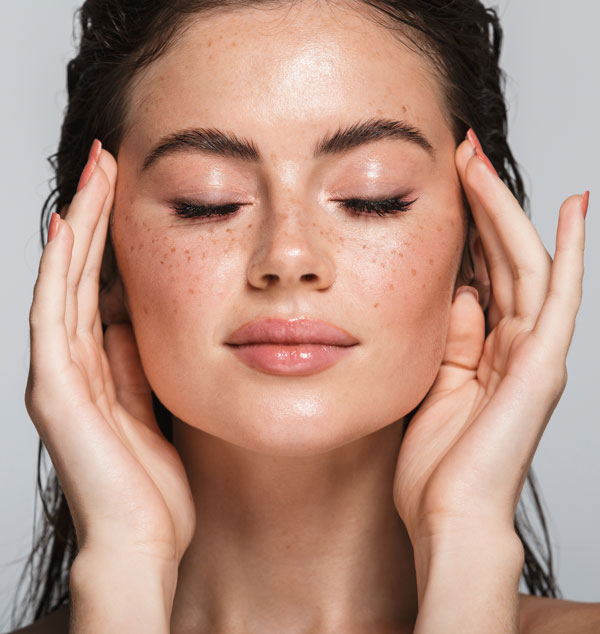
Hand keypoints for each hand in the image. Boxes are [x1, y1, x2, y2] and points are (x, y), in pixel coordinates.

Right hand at [25, 143, 195, 567]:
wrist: (142, 541)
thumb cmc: (152, 484)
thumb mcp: (150, 407)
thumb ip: (132, 365)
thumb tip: (130, 320)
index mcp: (95, 369)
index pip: (97, 288)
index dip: (106, 239)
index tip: (122, 191)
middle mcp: (69, 365)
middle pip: (78, 275)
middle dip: (90, 216)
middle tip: (104, 161)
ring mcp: (58, 376)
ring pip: (64, 284)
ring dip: (78, 228)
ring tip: (92, 175)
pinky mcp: (56, 392)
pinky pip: (56, 317)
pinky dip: (61, 271)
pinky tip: (69, 230)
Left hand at [393, 134, 586, 545]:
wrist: (448, 514)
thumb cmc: (435, 461)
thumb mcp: (434, 383)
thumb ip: (451, 338)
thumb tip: (461, 293)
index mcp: (486, 349)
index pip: (482, 272)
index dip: (467, 226)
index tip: (444, 182)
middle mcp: (516, 344)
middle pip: (504, 257)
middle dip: (484, 204)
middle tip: (463, 153)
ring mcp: (534, 353)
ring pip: (527, 265)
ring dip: (506, 212)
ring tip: (481, 163)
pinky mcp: (543, 366)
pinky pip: (559, 299)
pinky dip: (572, 253)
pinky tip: (575, 210)